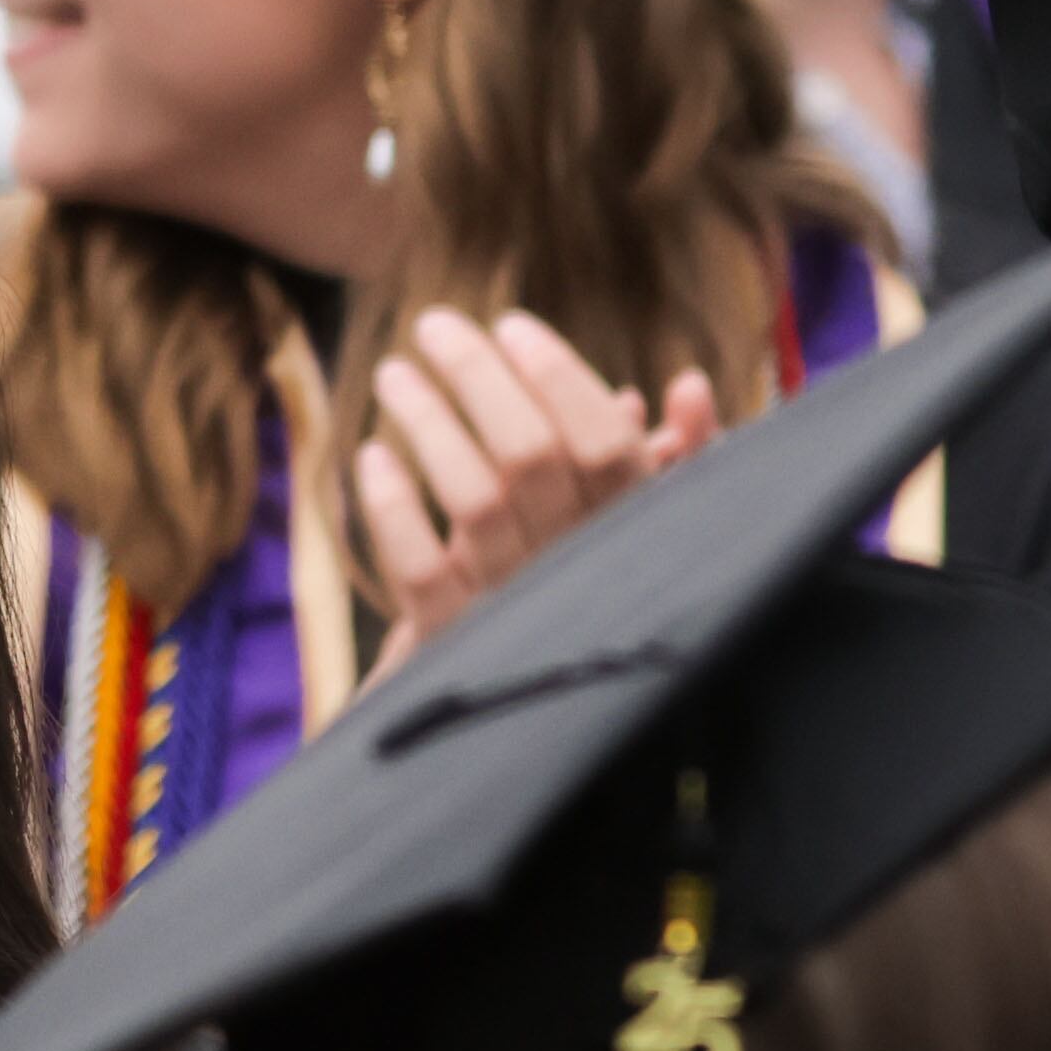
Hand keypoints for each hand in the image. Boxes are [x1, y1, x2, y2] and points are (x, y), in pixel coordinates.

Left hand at [350, 307, 715, 672]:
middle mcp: (577, 568)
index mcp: (630, 533)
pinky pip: (420, 570)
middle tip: (434, 326)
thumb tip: (680, 388)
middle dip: (479, 377)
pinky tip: (371, 455)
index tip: (512, 325)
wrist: (513, 725)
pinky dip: (393, 506)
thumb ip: (666, 463)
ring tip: (394, 372)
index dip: (558, 376)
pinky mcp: (451, 644)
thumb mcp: (636, 528)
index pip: (604, 444)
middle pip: (530, 456)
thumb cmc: (579, 594)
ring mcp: (513, 607)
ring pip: (474, 501)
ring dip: (429, 423)